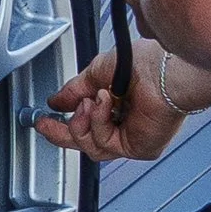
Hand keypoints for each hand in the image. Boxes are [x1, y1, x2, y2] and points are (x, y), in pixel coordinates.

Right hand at [34, 42, 183, 166]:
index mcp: (119, 105)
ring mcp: (132, 137)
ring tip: (90, 101)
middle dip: (62, 133)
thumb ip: (75, 89)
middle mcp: (126, 124)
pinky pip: (104, 144)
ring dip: (83, 122)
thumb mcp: (97, 72)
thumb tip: (57, 100)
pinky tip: (104, 104)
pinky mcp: (137, 148)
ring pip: (90, 146)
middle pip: (85, 141)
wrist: (164, 72)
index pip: (87, 122)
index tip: (46, 119)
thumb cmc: (145, 64)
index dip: (63, 123)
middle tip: (46, 125)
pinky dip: (98, 122)